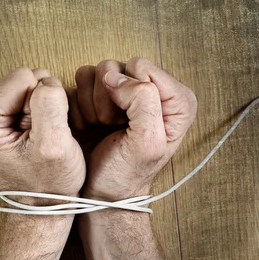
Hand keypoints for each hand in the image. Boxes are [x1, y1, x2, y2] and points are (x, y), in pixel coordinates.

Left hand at [0, 67, 85, 200]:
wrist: (41, 204)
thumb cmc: (47, 183)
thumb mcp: (53, 146)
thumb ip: (49, 105)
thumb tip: (46, 81)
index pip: (25, 78)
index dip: (42, 106)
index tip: (38, 135)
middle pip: (25, 78)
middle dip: (42, 106)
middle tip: (40, 137)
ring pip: (31, 84)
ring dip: (45, 109)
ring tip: (41, 137)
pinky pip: (30, 92)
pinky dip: (42, 112)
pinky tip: (38, 135)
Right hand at [71, 58, 196, 200]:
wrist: (100, 192)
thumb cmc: (126, 174)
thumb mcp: (147, 142)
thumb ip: (143, 101)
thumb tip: (114, 77)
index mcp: (177, 100)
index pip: (143, 69)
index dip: (130, 95)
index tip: (128, 124)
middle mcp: (155, 91)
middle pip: (121, 67)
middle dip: (111, 98)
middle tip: (115, 127)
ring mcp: (127, 91)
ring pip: (100, 71)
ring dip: (94, 102)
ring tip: (103, 127)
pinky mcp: (102, 94)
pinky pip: (83, 79)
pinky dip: (82, 102)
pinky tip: (91, 124)